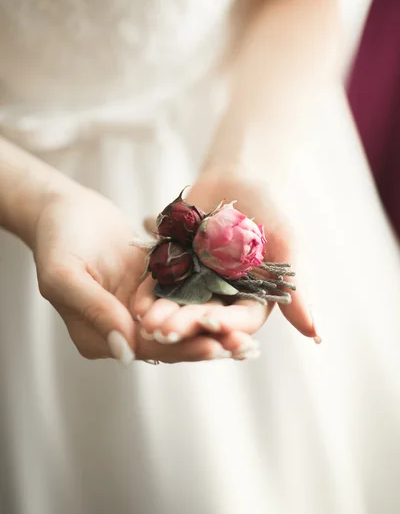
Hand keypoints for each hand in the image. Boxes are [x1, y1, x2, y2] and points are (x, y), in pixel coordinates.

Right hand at [33, 184, 255, 363]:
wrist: (65, 209)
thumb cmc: (57, 240)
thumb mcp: (65, 276)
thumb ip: (94, 310)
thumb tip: (125, 351)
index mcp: (99, 336)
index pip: (144, 348)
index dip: (179, 348)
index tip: (213, 347)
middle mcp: (122, 328)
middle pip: (169, 341)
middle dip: (206, 344)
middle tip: (243, 346)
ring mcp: (139, 308)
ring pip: (181, 322)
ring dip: (213, 328)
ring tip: (248, 334)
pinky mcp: (154, 287)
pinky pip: (183, 296)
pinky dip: (207, 301)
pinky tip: (236, 300)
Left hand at [135, 169, 319, 346]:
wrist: (236, 178)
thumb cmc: (269, 208)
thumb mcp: (285, 243)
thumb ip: (294, 287)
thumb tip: (315, 335)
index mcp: (253, 299)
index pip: (241, 321)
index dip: (227, 324)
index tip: (211, 322)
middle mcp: (223, 298)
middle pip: (205, 318)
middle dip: (186, 324)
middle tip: (165, 330)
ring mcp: (194, 286)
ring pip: (178, 306)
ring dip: (163, 315)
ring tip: (146, 320)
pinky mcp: (171, 270)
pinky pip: (158, 285)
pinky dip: (147, 294)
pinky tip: (135, 303)